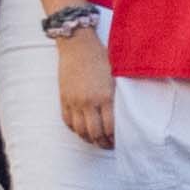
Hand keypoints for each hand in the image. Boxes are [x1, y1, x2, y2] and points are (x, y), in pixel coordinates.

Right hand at [53, 15, 116, 152]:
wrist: (77, 44)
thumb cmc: (100, 56)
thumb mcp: (116, 74)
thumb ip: (118, 94)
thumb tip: (126, 111)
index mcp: (105, 96)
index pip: (110, 127)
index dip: (115, 138)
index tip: (119, 141)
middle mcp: (89, 102)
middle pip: (95, 133)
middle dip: (103, 143)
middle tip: (108, 145)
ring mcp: (74, 101)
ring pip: (80, 130)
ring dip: (88, 139)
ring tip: (95, 140)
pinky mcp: (63, 98)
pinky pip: (68, 121)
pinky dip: (75, 129)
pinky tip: (81, 130)